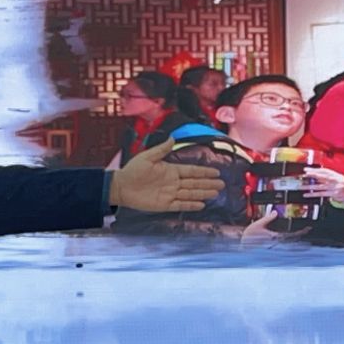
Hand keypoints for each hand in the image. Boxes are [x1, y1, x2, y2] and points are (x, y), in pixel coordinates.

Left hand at [109, 143, 228, 213]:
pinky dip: (190, 205)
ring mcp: (170, 194)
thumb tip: (172, 138)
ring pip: (190, 194)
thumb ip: (161, 149)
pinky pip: (180, 205)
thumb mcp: (147, 156)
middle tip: (222, 184)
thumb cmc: (133, 170)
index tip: (216, 172)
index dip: (204, 172)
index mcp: (171, 170)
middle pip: (195, 183)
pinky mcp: (164, 205)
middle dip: (208, 183)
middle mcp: (173, 182)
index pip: (192, 171)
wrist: (121, 186)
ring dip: (203, 193)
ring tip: (216, 193)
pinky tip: (201, 205)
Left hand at [301, 164, 343, 201]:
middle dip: (312, 175)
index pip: (324, 171)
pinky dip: (313, 194)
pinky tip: (307, 194)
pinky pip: (321, 194)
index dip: (315, 170)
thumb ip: (329, 177)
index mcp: (337, 175)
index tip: (307, 170)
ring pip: (320, 186)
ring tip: (301, 186)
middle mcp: (336, 180)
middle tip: (304, 175)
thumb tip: (316, 175)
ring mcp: (335, 187)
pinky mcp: (334, 194)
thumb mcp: (338, 179)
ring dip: (309, 186)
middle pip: (322, 176)